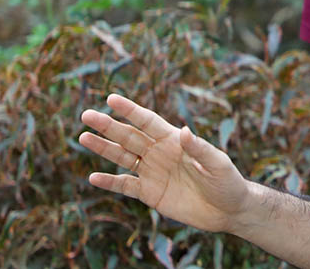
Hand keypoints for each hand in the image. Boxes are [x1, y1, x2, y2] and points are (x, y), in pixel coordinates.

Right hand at [79, 93, 248, 232]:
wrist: (228, 210)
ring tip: (82, 137)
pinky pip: (126, 186)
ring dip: (103, 148)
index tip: (111, 99)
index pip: (148, 121)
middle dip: (108, 126)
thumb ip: (199, 148)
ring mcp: (153, 172)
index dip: (130, 110)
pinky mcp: (150, 193)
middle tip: (86, 115)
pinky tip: (93, 177)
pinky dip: (110, 182)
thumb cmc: (227, 181)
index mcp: (174, 140)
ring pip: (122, 157)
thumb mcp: (217, 163)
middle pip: (129, 136)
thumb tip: (184, 131)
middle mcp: (160, 153)